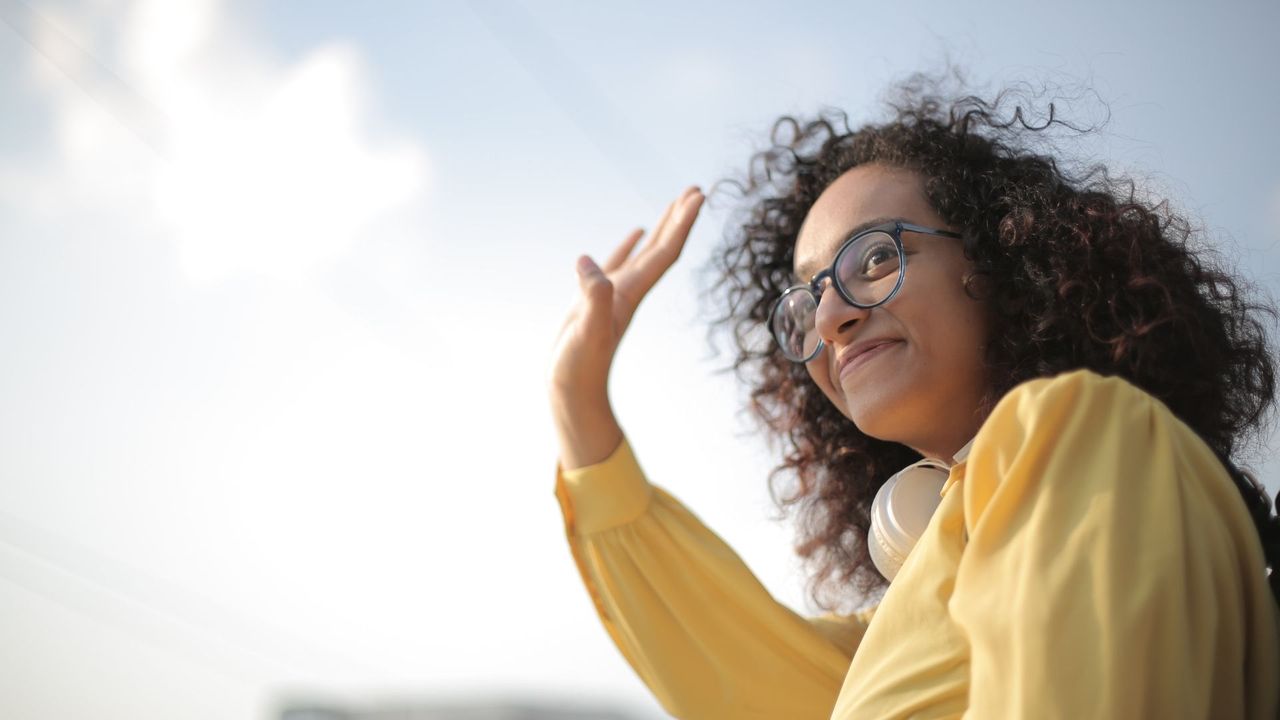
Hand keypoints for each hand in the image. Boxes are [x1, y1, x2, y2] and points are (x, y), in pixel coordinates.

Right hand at [549, 185, 704, 468]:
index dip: (681, 223)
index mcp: (631, 294)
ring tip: (675, 203)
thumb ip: (592, 296)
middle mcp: (629, 291)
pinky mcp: (595, 299)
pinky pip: (617, 264)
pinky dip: (629, 245)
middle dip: (679, 219)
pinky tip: (635, 232)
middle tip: (696, 189)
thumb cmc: (578, 367)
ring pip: (645, 253)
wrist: (571, 393)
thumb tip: (587, 262)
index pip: (664, 253)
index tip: (698, 195)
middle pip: (663, 249)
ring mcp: (613, 294)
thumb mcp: (585, 331)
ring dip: (661, 227)